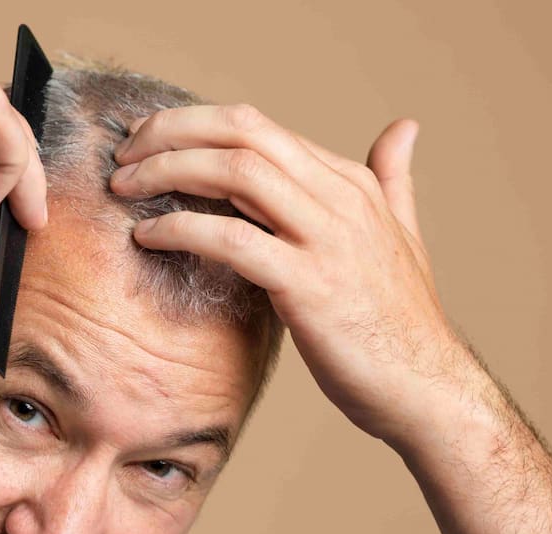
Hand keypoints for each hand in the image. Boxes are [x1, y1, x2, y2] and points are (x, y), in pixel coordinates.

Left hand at [110, 104, 474, 450]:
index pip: (258, 128)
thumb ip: (394, 180)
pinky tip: (147, 238)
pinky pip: (233, 241)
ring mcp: (326, 239)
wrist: (427, 388)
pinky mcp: (309, 285)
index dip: (192, 127)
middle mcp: (340, 198)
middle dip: (171, 133)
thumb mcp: (403, 235)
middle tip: (123, 156)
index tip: (149, 145)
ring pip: (235, 172)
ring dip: (167, 171)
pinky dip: (182, 230)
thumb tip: (405, 129)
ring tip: (124, 188)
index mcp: (351, 183)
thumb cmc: (403, 324)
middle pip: (241, 132)